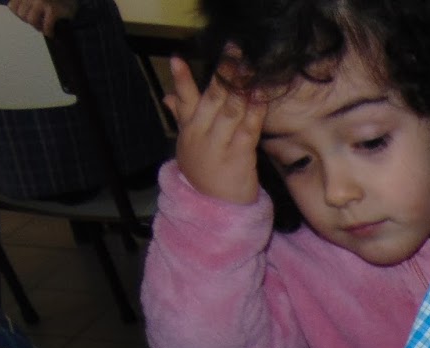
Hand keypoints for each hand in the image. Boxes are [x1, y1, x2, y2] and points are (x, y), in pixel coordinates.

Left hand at [7, 0, 75, 35]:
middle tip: (38, 23)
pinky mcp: (53, 9)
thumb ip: (27, 3)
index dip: (20, 14)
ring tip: (43, 28)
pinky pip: (46, 26)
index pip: (13, 7)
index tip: (28, 16)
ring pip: (31, 20)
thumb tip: (20, 15)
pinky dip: (49, 32)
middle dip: (30, 21)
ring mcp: (42, 1)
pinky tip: (52, 33)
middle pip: (21, 14)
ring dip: (38, 27)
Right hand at [163, 54, 265, 206]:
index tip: (177, 59)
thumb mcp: (189, 146)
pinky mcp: (238, 159)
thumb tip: (168, 96)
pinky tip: (261, 98)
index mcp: (189, 130)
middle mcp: (200, 136)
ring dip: (241, 89)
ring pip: (229, 112)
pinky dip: (254, 112)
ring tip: (249, 69)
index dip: (180, 79)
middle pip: (211, 100)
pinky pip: (247, 130)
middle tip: (234, 53)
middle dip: (224, 75)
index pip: (183, 100)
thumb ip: (182, 117)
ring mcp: (218, 147)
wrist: (214, 213)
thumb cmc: (206, 176)